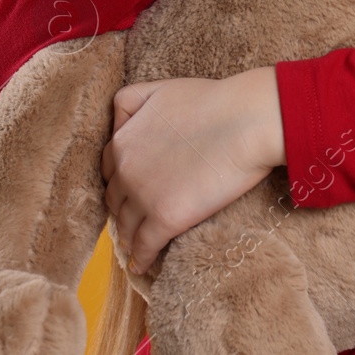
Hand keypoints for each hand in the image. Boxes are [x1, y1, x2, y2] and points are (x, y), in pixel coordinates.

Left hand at [101, 67, 284, 273]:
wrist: (245, 121)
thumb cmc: (213, 102)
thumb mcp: (161, 89)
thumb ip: (132, 102)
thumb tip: (118, 123)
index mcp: (122, 139)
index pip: (109, 167)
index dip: (119, 179)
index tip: (127, 189)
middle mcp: (124, 168)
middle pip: (114, 197)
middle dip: (122, 207)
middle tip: (133, 218)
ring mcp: (142, 195)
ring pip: (126, 224)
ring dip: (129, 236)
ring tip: (135, 245)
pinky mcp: (164, 218)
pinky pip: (144, 246)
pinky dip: (142, 258)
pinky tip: (143, 265)